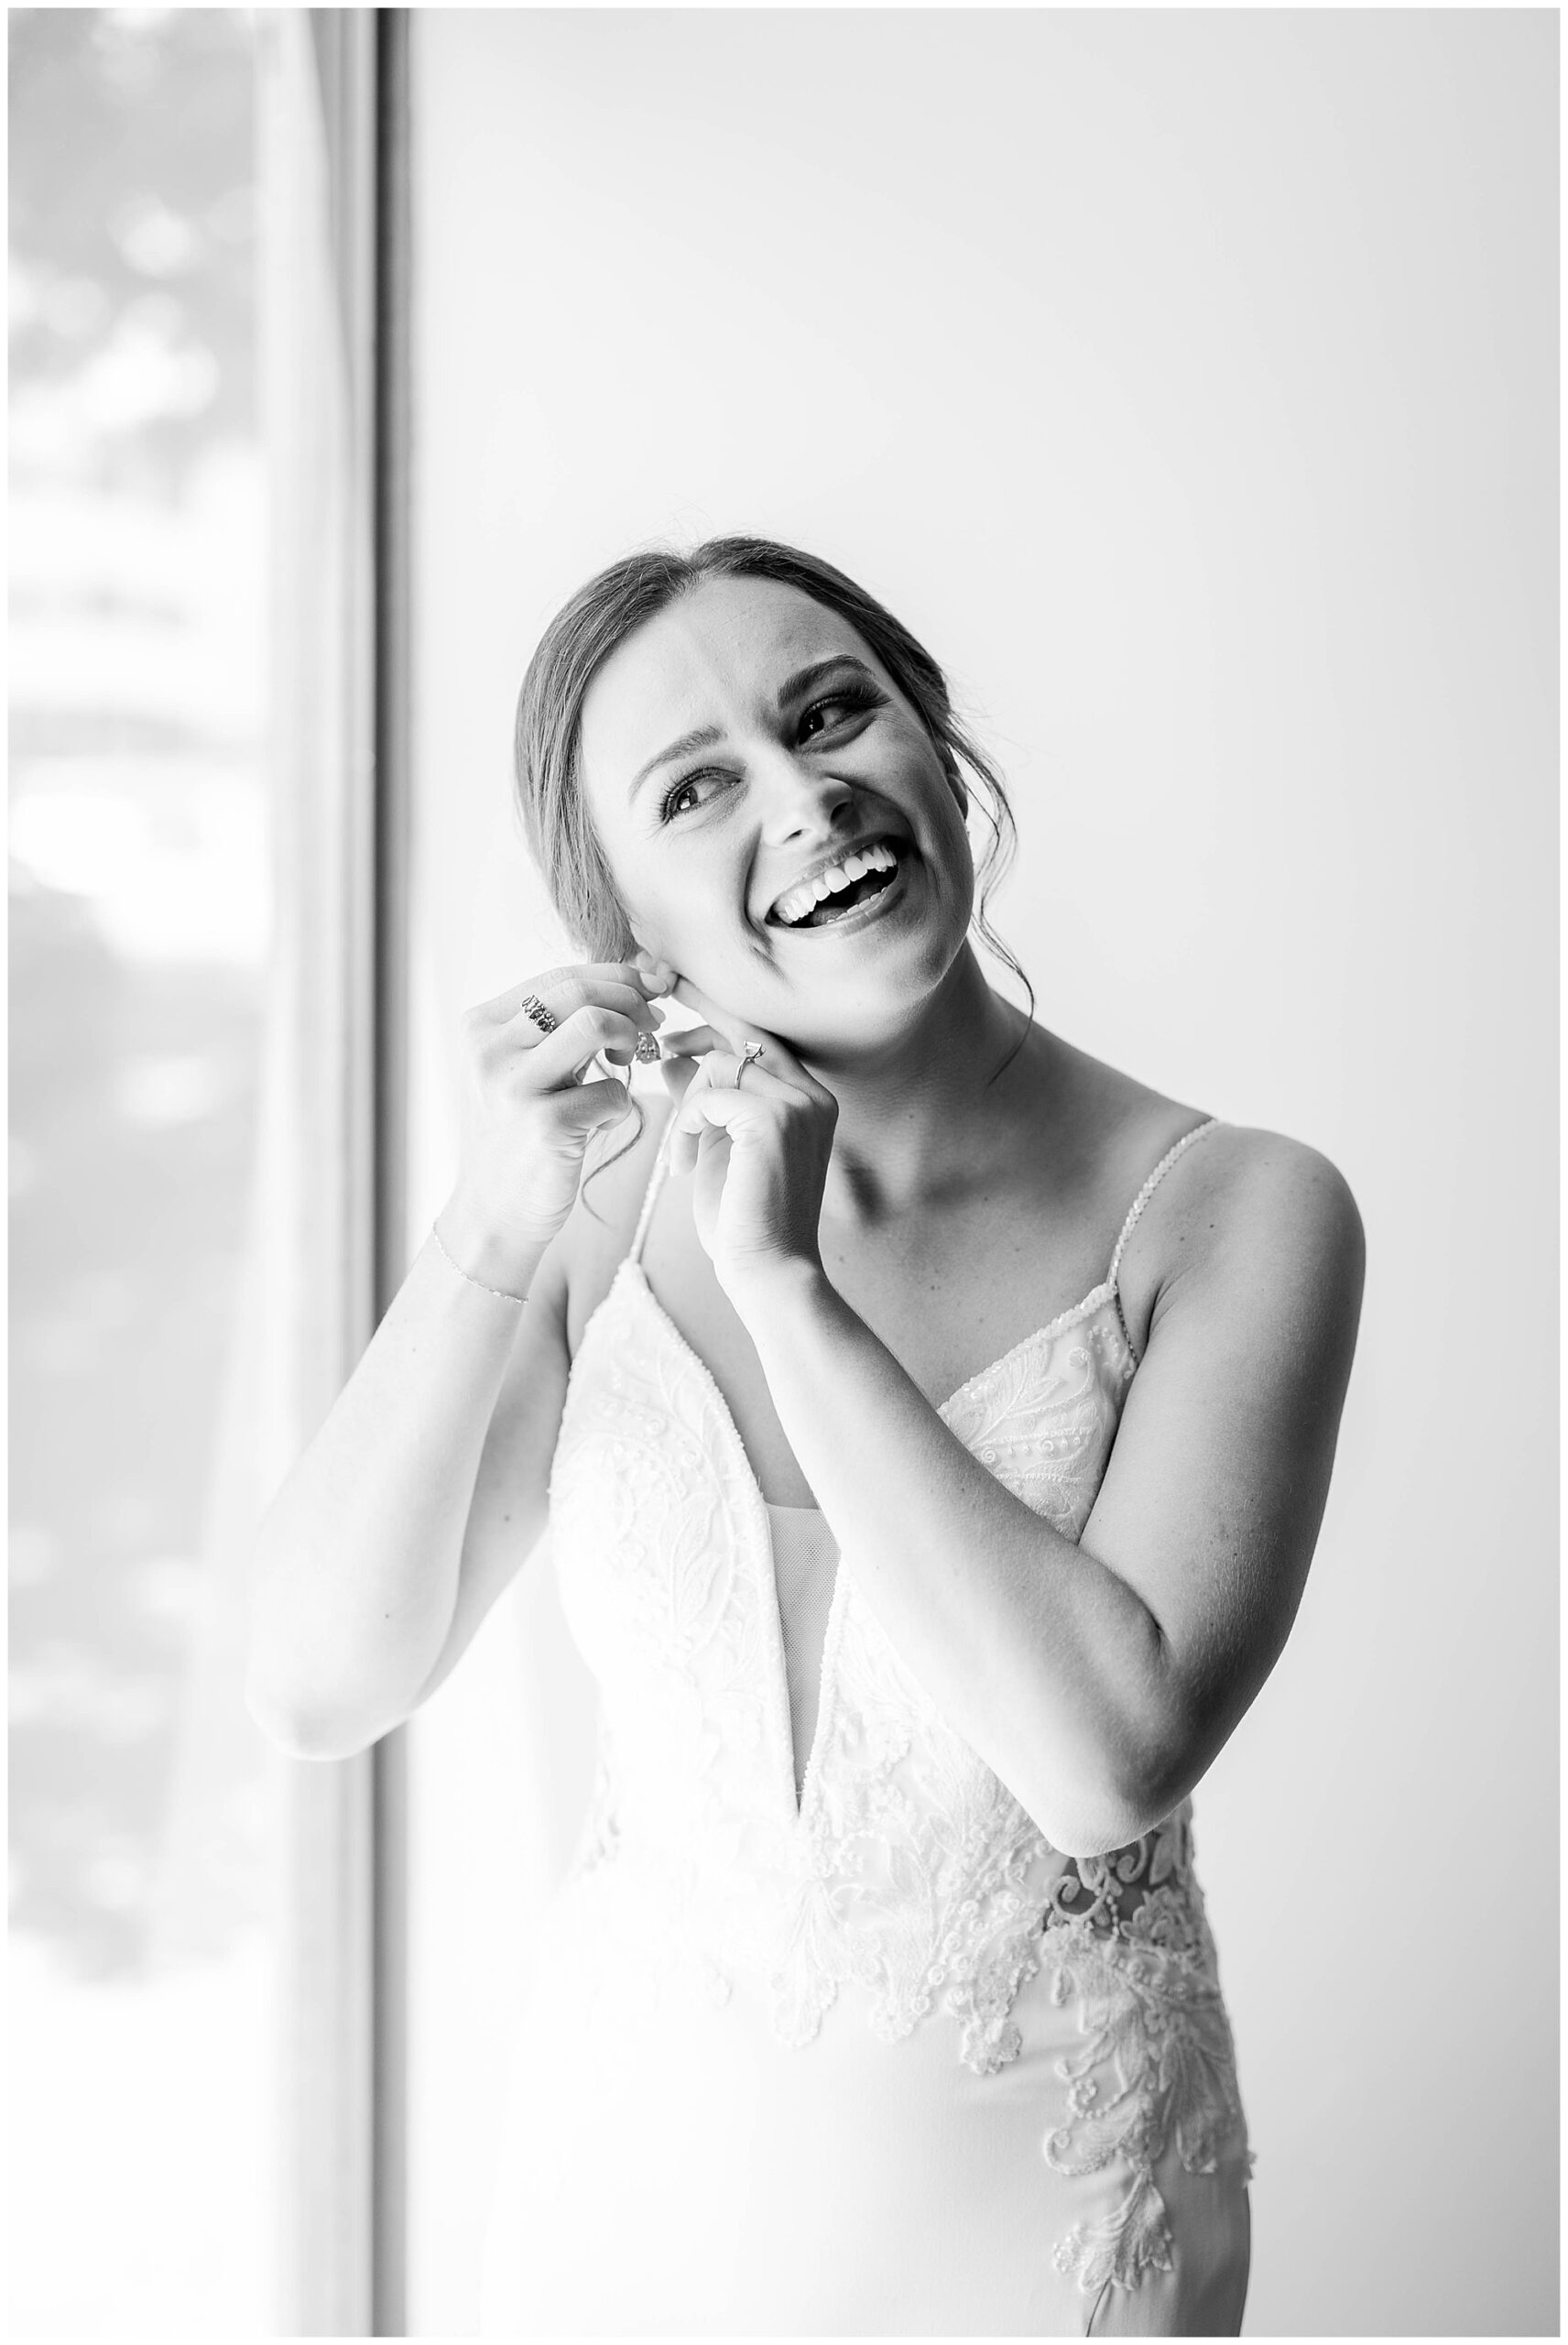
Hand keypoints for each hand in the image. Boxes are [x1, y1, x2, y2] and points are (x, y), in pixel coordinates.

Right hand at [439, 958, 672, 1283]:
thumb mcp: (527, 1068)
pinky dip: (620, 1103)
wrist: (495, 1211)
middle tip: (653, 1021)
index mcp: (482, 1027)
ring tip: (630, 1059)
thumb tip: (638, 977)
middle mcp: (490, 1050)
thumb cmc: (521, 1134)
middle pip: (578, 991)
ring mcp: (513, 1086)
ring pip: (593, 1023)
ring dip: (630, 1035)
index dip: (616, 976)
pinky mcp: (544, 1125)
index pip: (560, 976)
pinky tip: (601, 1121)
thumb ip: (562, 1026)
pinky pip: (612, 1091)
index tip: (649, 988)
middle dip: (631, 999)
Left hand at [657, 976, 837, 1310]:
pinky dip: (687, 1125)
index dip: (714, 1008)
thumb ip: (704, 1099)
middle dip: (694, 1016)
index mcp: (808, 1098)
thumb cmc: (742, 1219)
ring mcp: (798, 1103)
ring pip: (720, 1060)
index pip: (758, 1034)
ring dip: (687, 1103)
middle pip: (742, 1031)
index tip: (671, 986)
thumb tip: (671, 1054)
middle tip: (651, 1025)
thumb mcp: (718, 1146)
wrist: (767, 1272)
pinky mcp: (773, 1119)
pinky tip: (686, 1165)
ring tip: (681, 1151)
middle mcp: (811, 1093)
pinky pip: (710, 1093)